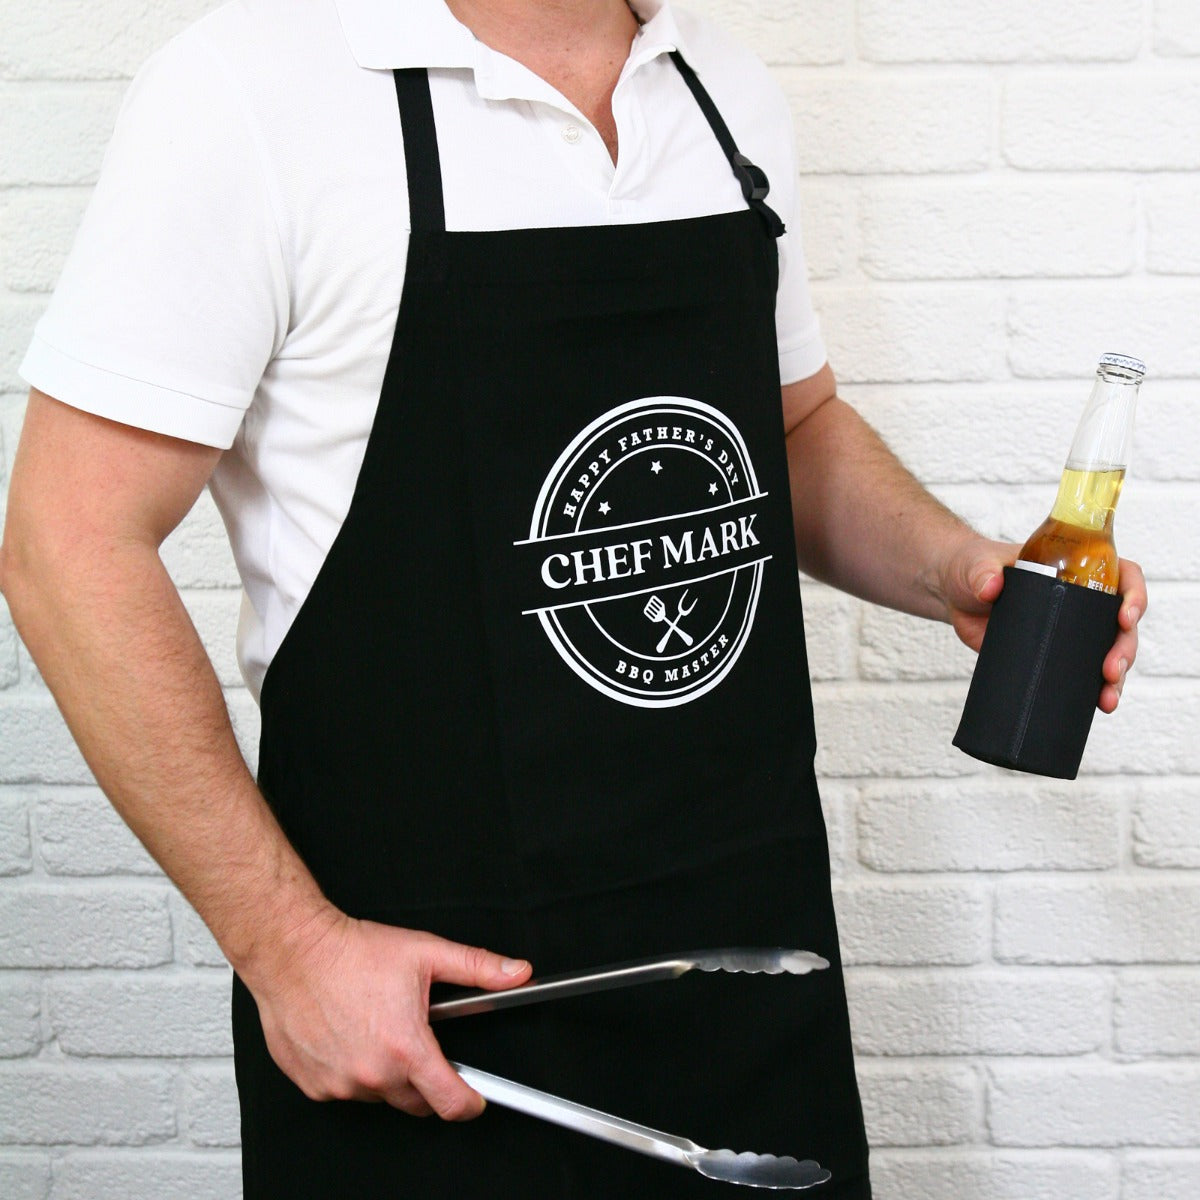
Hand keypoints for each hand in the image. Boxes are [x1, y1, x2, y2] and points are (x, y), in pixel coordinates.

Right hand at [249, 909, 530, 1117]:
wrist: (294, 951)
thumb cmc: (352, 952)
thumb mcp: (427, 952)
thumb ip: (478, 967)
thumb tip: (517, 973)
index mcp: (405, 1048)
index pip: (450, 1101)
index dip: (470, 1102)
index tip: (475, 1098)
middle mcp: (372, 1074)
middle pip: (416, 1101)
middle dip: (426, 1080)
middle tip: (418, 1042)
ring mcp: (340, 1084)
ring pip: (379, 1095)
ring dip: (387, 1073)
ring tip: (379, 1027)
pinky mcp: (313, 1084)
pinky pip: (345, 1089)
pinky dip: (353, 1071)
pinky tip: (349, 1036)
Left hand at [936, 535, 1146, 712]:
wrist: (953, 595)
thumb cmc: (973, 568)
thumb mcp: (977, 564)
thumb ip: (982, 573)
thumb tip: (990, 588)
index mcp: (1076, 570)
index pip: (1123, 576)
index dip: (1134, 595)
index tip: (1125, 617)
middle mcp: (1081, 601)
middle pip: (1120, 624)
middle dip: (1124, 649)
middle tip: (1109, 670)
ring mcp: (1069, 630)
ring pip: (1108, 653)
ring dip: (1116, 678)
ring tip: (1106, 698)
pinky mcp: (1052, 654)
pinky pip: (1082, 674)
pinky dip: (1093, 690)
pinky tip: (1098, 706)